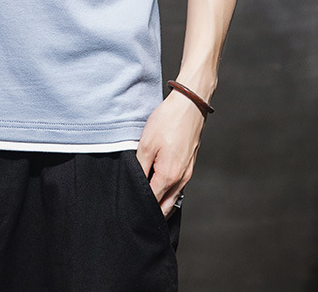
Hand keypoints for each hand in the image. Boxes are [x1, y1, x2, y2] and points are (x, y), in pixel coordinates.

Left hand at [135, 89, 206, 217]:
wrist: (189, 106)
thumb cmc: (168, 122)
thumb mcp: (146, 144)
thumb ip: (140, 168)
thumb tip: (134, 184)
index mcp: (168, 176)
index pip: (152, 203)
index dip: (139, 207)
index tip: (128, 207)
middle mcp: (181, 179)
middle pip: (165, 206)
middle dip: (151, 211)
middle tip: (135, 208)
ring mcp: (187, 173)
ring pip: (172, 197)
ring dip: (160, 201)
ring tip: (144, 197)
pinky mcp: (189, 166)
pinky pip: (177, 187)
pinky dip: (167, 191)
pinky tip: (156, 183)